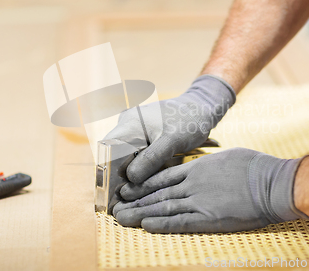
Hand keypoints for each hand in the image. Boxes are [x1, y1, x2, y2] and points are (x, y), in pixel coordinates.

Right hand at [104, 75, 234, 183]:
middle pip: (113, 155)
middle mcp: (127, 125)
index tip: (113, 192)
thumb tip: (131, 178)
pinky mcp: (143, 137)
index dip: (106, 170)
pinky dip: (139, 168)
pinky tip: (145, 182)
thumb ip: (152, 158)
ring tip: (134, 194)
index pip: (107, 149)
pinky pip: (135, 155)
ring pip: (124, 156)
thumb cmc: (190, 121)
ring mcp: (134, 130)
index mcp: (129, 122)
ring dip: (129, 174)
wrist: (202, 109)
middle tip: (125, 198)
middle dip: (118, 176)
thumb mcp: (173, 140)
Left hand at [113, 148, 308, 232]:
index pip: (163, 176)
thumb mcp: (227, 158)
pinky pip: (180, 221)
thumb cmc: (254, 167)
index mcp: (197, 167)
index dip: (144, 183)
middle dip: (135, 200)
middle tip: (116, 207)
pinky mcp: (208, 217)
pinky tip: (146, 225)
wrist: (270, 182)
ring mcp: (199, 200)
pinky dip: (162, 223)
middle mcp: (192, 183)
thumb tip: (207, 167)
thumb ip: (210, 164)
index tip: (128, 188)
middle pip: (157, 192)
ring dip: (141, 213)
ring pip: (163, 206)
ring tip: (122, 218)